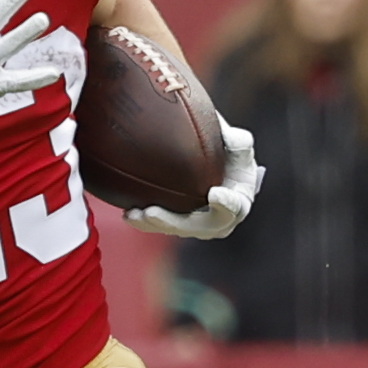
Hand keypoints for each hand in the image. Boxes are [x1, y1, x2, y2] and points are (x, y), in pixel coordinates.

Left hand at [123, 119, 264, 240]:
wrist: (212, 161)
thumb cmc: (228, 150)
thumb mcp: (238, 142)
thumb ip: (239, 141)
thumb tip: (233, 137)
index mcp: (239, 201)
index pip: (236, 207)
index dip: (227, 204)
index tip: (214, 194)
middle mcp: (220, 220)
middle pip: (200, 227)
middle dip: (175, 222)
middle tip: (152, 212)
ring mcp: (198, 224)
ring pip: (176, 229)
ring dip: (154, 224)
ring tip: (134, 214)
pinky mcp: (179, 223)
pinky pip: (161, 226)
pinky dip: (145, 221)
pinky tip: (128, 213)